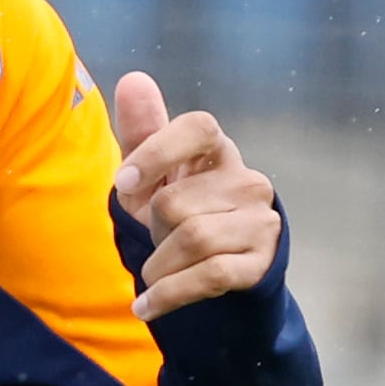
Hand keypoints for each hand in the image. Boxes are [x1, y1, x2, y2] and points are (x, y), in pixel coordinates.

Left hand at [110, 72, 280, 323]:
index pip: (198, 128)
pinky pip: (209, 275)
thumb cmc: (181, 215)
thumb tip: (133, 79)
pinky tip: (146, 306)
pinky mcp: (262, 262)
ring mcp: (260, 221)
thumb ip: (143, 132)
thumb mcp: (153, 178)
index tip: (122, 184)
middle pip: (176, 202)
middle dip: (152, 230)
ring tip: (157, 271)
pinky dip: (169, 295)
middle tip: (159, 239)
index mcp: (217, 151)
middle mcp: (247, 180)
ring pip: (192, 239)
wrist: (221, 274)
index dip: (156, 152)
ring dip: (159, 266)